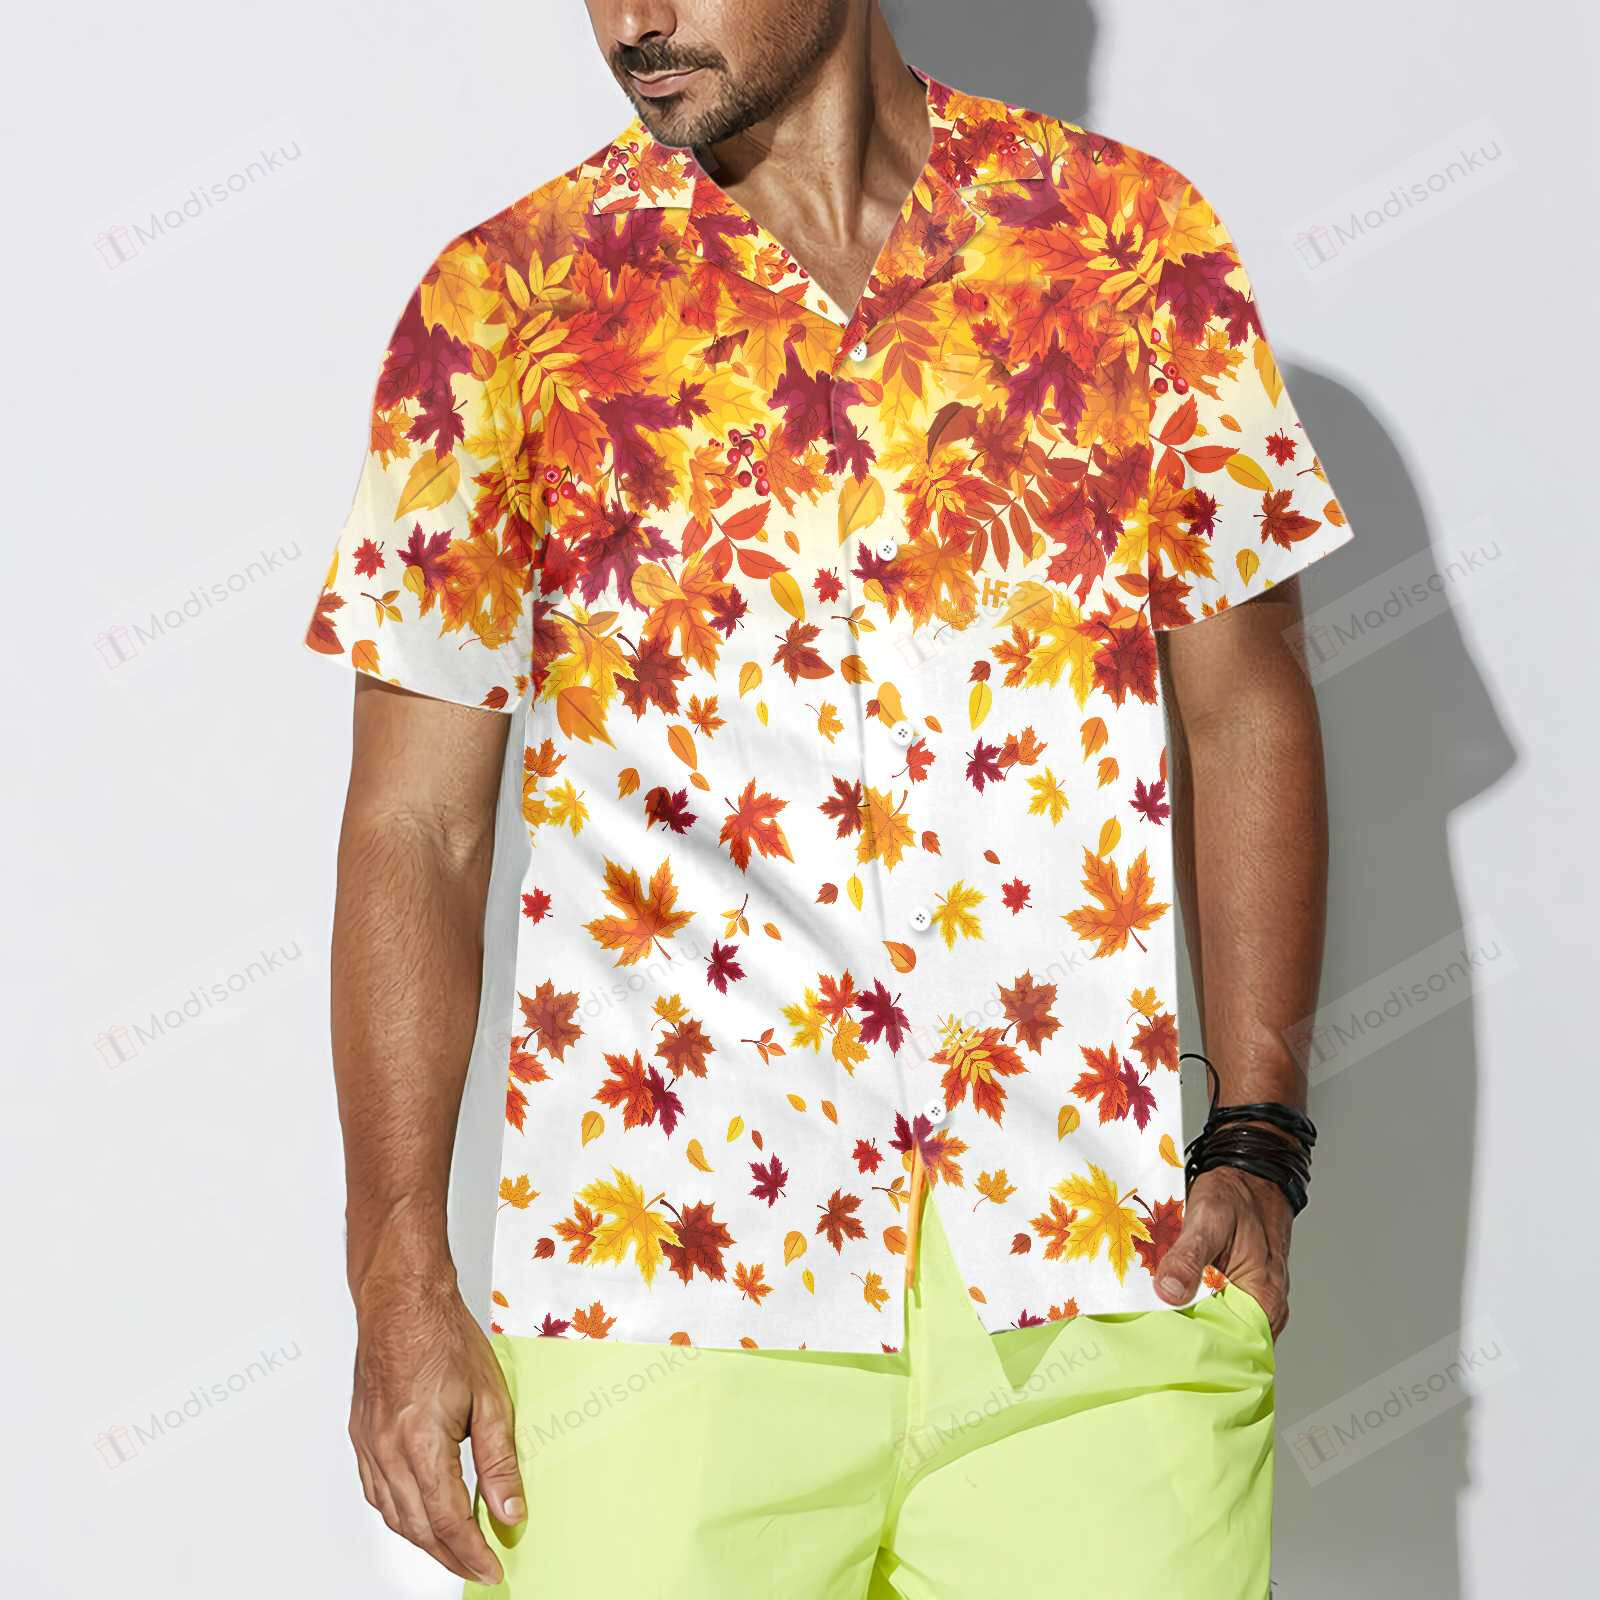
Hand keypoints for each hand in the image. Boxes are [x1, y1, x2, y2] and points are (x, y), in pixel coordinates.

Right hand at [349, 1272, 525, 1584]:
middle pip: (417, 1526)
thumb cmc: (444, 1337)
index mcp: (421, 1443)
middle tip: (479, 1566)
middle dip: (449, 1554)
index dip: (471, 1552)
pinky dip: (399, 1512)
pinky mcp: (360, 1436)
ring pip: (393, 1514)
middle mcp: (387, 1451)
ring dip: (423, 1538)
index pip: (447, 1520)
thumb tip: (510, 1512)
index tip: (492, 1568)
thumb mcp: (491, 1398)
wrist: (402, 1301)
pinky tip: (417, 1513)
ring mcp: (368, 1445)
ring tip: (455, 1548)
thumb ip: (500, 1461)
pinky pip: (377, 1492)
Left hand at [1152, 1165, 1293, 1338]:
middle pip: (1219, 1341)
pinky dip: (1186, 1304)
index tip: (1159, 1345)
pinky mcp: (1231, 1292)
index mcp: (1264, 1301)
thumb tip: (1168, 1294)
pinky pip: (1208, 1308)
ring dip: (1183, 1320)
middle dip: (1184, 1338)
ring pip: (1211, 1324)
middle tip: (1144, 1332)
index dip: (1195, 1350)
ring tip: (1147, 1318)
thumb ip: (1189, 1257)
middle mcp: (1261, 1310)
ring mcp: (1246, 1302)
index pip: (1230, 1347)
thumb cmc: (1237, 1195)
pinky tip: (1161, 1298)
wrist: (1249, 1176)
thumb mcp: (1210, 1218)